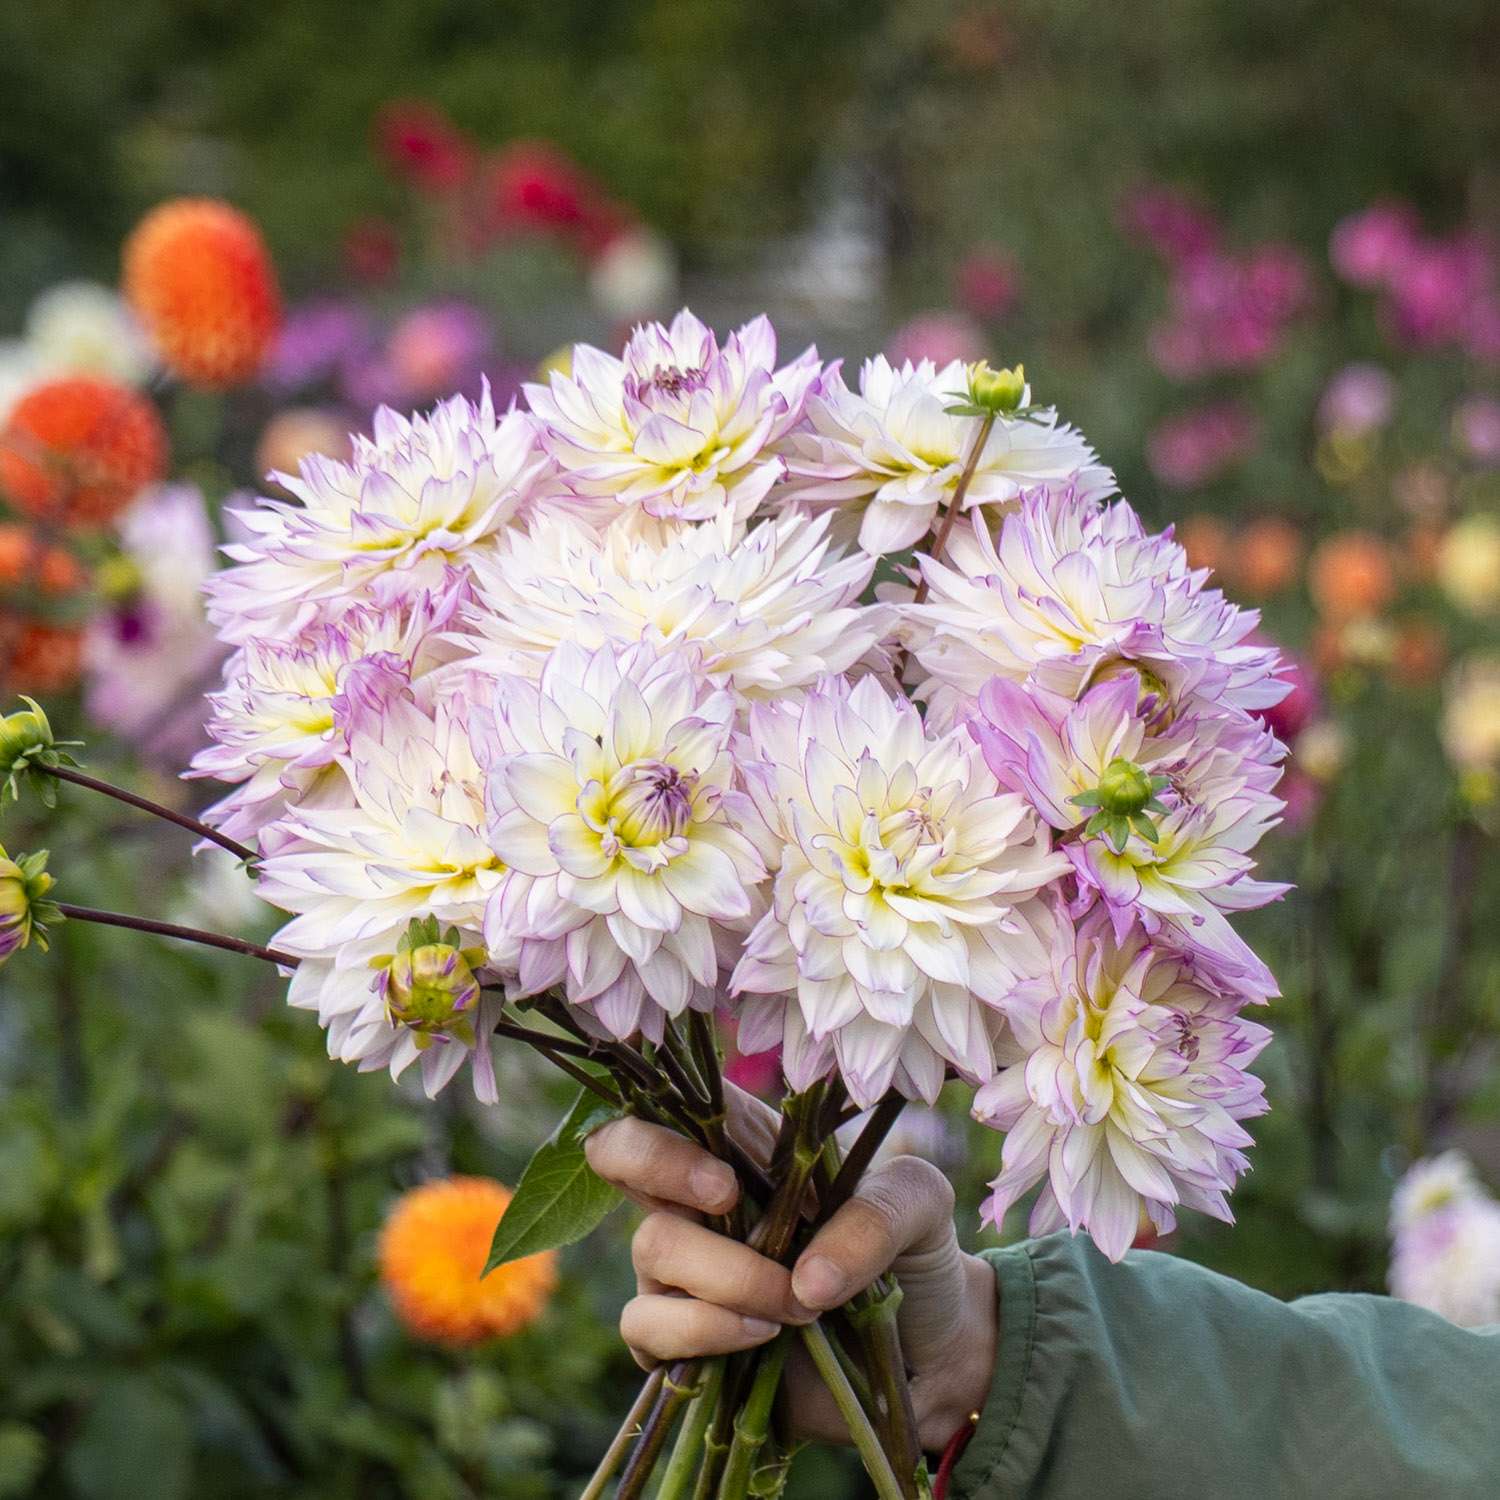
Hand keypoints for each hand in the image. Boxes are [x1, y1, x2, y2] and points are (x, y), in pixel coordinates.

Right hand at [584, 1085, 996, 1450]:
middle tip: (728, 1200)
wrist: (931, 1352)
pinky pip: (644, 1328)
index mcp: (748, 1143)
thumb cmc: (914, 1253)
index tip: (726, 1180)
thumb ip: (874, 1216)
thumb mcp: (920, 1207)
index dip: (668, 1125)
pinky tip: (760, 1336)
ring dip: (727, 1278)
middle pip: (619, 1152)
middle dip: (658, 1166)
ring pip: (651, 1248)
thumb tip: (806, 1278)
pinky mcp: (682, 1341)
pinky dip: (702, 1332)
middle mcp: (702, 1197)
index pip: (671, 1103)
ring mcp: (684, 1270)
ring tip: (798, 1305)